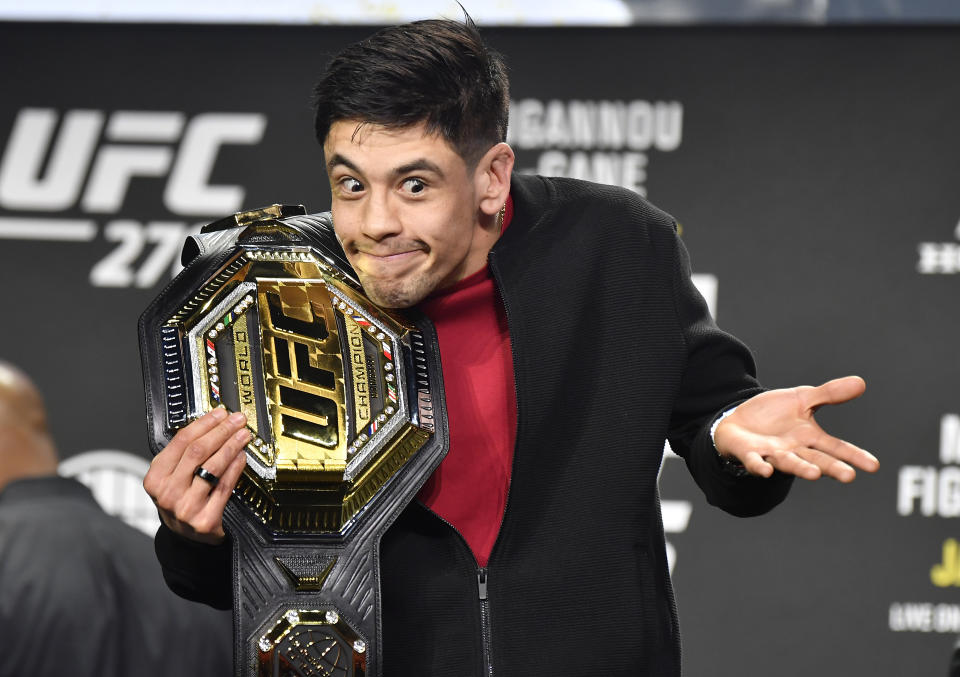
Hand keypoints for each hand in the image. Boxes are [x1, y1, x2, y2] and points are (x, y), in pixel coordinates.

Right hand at [143, 407, 249, 543]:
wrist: (187, 538)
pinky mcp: (205, 519)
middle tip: (236, 420)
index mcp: (155, 479)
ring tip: (243, 435)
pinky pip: (224, 486)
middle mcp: (167, 493)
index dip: (203, 424)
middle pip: (197, 451)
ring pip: (212, 467)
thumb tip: (211, 425)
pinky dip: (235, 468)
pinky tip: (242, 456)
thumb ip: (183, 456)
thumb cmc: (181, 501)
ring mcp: (186, 507)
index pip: (180, 442)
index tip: (220, 413)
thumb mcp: (171, 479)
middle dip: (221, 431)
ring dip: (231, 446)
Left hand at [713, 376, 878, 481]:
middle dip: (832, 468)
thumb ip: (829, 394)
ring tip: (815, 474)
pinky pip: (755, 462)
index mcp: (809, 437)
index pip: (836, 447)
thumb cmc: (774, 414)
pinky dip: (759, 467)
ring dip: (801, 469)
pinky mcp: (750, 454)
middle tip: (848, 476)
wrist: (740, 419)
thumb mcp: (802, 399)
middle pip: (816, 460)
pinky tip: (766, 470)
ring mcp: (772, 454)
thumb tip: (860, 383)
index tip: (874, 466)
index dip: (854, 456)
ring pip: (789, 463)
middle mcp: (794, 450)